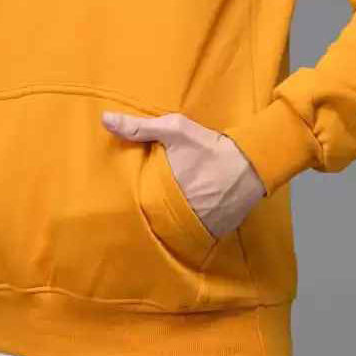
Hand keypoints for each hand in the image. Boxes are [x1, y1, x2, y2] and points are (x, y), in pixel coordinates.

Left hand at [101, 110, 265, 238]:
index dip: (130, 202)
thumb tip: (104, 119)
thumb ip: (138, 127)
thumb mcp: (174, 130)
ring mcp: (196, 229)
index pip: (136, 207)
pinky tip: (187, 219)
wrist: (250, 164)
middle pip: (153, 221)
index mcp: (161, 195)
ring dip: (168, 224)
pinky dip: (190, 230)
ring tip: (164, 214)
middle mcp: (176, 218)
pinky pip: (195, 236)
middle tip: (147, 204)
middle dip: (149, 213)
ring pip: (173, 231)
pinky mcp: (213, 234)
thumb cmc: (207, 147)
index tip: (123, 198)